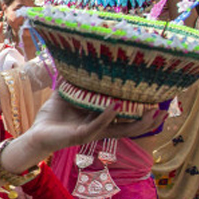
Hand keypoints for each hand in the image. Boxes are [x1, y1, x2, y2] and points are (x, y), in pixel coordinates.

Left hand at [26, 96, 165, 156]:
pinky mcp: (81, 136)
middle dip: (148, 122)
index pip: (126, 119)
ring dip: (136, 123)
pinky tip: (116, 106)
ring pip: (121, 131)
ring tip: (150, 112)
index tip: (158, 104)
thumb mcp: (65, 96)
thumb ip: (74, 83)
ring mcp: (92, 133)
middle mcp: (100, 128)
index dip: (142, 114)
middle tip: (163, 111)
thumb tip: (77, 63)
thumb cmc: (51, 118)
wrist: (34, 133)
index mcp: (99, 120)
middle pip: (131, 128)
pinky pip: (97, 126)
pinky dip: (107, 116)